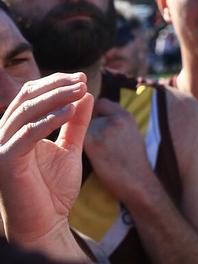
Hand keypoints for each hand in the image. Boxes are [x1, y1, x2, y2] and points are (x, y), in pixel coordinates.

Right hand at [0, 72, 93, 246]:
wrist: (47, 224)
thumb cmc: (55, 188)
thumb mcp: (71, 147)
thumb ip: (77, 122)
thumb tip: (85, 93)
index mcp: (16, 130)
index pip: (30, 95)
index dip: (55, 82)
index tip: (81, 78)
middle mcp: (3, 135)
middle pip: (26, 98)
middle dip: (56, 86)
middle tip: (81, 80)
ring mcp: (1, 148)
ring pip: (26, 112)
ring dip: (55, 98)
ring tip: (80, 91)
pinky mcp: (5, 162)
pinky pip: (28, 134)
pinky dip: (50, 120)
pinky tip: (71, 111)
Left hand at [84, 98, 154, 204]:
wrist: (137, 182)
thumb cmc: (134, 163)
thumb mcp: (133, 135)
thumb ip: (118, 124)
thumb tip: (101, 118)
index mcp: (126, 116)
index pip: (101, 104)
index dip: (94, 114)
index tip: (93, 127)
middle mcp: (116, 118)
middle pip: (89, 114)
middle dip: (87, 125)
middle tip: (92, 142)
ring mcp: (104, 129)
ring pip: (81, 126)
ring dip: (82, 136)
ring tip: (93, 153)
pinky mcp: (93, 142)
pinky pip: (76, 137)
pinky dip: (78, 146)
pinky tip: (87, 157)